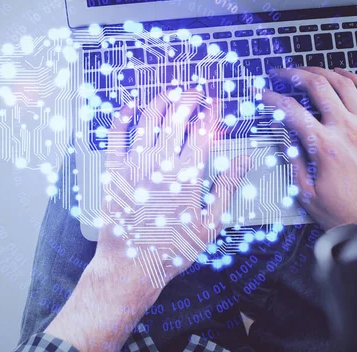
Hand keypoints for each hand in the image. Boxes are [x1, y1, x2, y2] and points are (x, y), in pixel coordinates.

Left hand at [96, 90, 251, 283]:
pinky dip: (122, 117)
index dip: (211, 111)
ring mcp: (135, 164)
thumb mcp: (209, 223)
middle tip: (195, 91)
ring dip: (161, 101)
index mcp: (187, 174)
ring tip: (170, 92)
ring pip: (148, 120)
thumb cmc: (171, 248)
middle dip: (189, 98)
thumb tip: (243, 162)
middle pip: (177, 118)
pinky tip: (128, 105)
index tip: (215, 100)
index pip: (203, 131)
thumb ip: (226, 188)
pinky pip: (116, 136)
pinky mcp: (114, 170)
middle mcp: (161, 162)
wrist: (131, 264)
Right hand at [263, 67, 356, 230]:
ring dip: (322, 71)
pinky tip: (344, 74)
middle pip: (318, 86)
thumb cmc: (346, 212)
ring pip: (344, 83)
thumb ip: (294, 160)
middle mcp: (347, 131)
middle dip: (295, 74)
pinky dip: (356, 79)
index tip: (265, 96)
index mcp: (325, 147)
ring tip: (307, 70)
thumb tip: (285, 137)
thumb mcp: (307, 192)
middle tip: (282, 73)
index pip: (291, 111)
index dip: (273, 99)